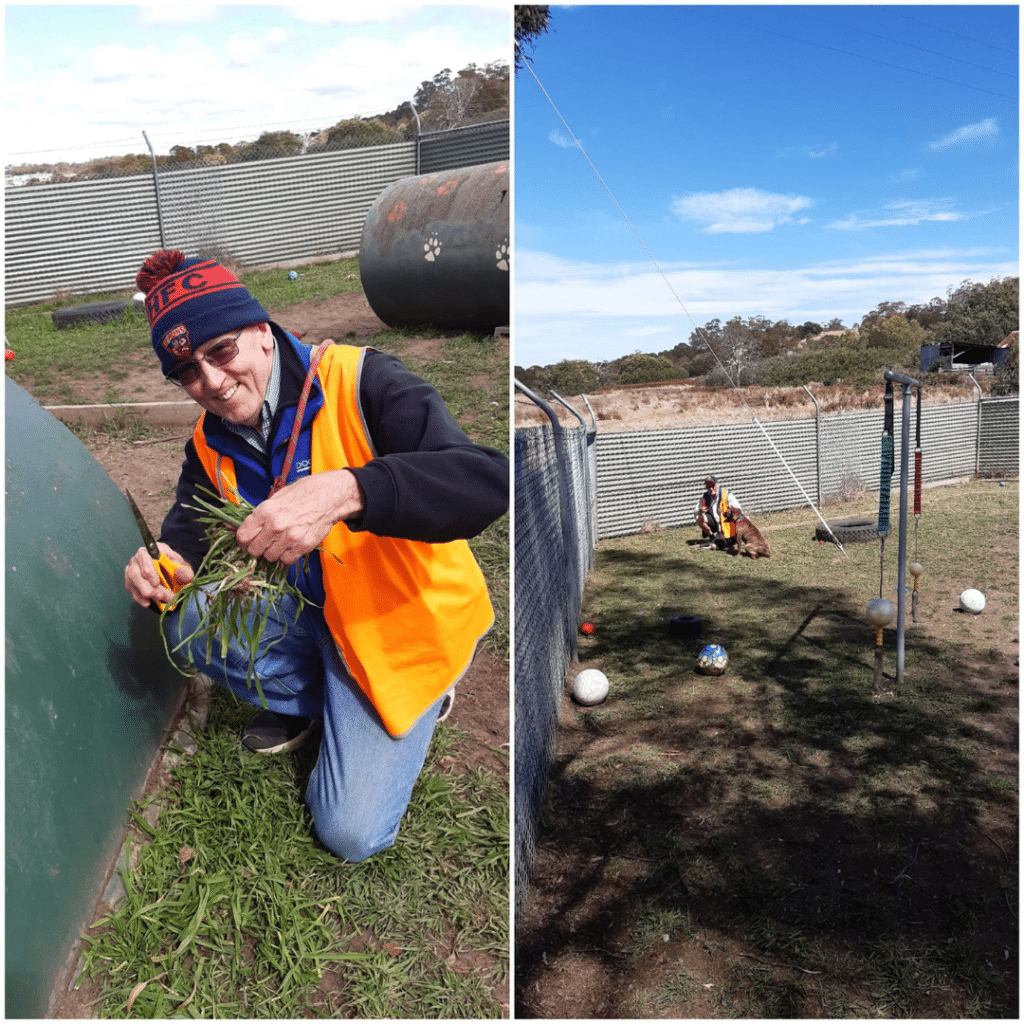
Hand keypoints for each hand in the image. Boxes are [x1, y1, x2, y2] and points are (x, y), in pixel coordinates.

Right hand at [125, 543, 193, 607]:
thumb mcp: (183, 567)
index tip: (156, 583)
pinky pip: (131, 589)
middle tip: (160, 596)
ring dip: (144, 593)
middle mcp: (138, 558)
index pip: (144, 556)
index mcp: (151, 550)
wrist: (172, 573)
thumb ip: (184, 571)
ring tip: (158, 599)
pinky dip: (139, 598)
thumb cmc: (176, 568)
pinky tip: (148, 603)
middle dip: (147, 586)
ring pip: (131, 581)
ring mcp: (132, 569)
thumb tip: (184, 575)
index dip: (148, 570)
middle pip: (135, 572)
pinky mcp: (130, 581)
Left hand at [234, 469, 364, 564]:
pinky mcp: (303, 546)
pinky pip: (287, 560)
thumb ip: (260, 514)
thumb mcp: (277, 497)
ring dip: (272, 552)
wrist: (330, 496)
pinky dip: (286, 556)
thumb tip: (244, 527)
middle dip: (256, 549)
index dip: (242, 541)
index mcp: (265, 511)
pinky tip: (290, 545)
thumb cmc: (304, 493)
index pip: (242, 536)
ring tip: (279, 542)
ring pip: (270, 557)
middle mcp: (276, 526)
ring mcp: (290, 538)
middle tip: (263, 544)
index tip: (247, 542)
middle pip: (254, 550)